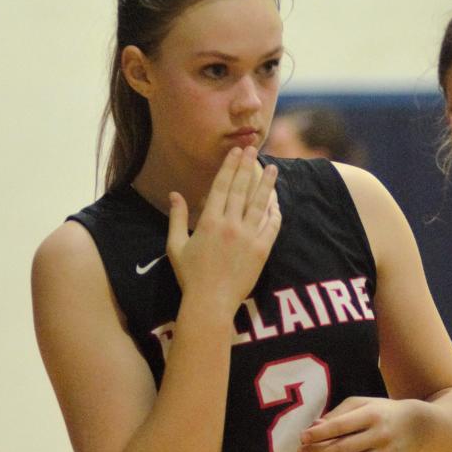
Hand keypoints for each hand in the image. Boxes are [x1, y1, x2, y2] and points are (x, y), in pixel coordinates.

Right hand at [167, 146, 280, 308]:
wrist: (211, 302)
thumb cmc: (190, 276)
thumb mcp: (175, 246)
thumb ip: (177, 218)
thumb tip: (174, 194)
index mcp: (209, 222)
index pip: (221, 186)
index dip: (229, 167)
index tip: (235, 152)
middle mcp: (230, 225)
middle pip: (241, 189)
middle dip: (247, 167)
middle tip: (253, 149)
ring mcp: (248, 237)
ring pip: (259, 204)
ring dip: (266, 184)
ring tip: (273, 168)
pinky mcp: (262, 251)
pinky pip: (271, 226)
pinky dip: (274, 211)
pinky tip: (276, 201)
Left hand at [298, 396, 420, 451]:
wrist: (418, 426)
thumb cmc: (382, 412)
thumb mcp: (363, 405)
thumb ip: (338, 414)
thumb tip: (314, 428)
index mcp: (372, 414)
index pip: (340, 425)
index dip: (319, 433)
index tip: (302, 438)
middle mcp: (381, 433)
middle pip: (343, 447)